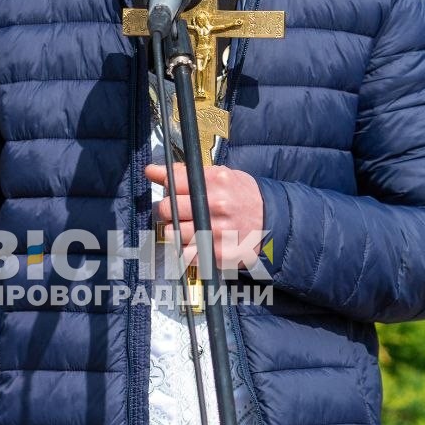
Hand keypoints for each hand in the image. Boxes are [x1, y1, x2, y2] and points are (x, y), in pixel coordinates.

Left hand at [146, 162, 265, 271]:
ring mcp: (216, 232)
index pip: (173, 181)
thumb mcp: (222, 175)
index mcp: (216, 182)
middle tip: (179, 210)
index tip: (163, 182)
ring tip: (189, 227)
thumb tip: (152, 170)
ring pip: (171, 233)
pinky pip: (184, 254)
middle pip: (167, 209)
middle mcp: (215, 206)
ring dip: (176, 231)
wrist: (272, 222)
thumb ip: (187, 173)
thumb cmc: (243, 196)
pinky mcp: (216, 253)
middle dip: (169, 209)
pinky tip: (197, 241)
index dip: (166, 183)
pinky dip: (186, 249)